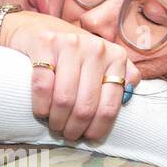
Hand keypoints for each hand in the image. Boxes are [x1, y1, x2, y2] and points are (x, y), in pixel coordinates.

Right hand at [0, 11, 139, 141]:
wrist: (37, 28)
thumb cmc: (72, 55)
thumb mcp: (102, 62)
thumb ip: (121, 77)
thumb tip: (130, 100)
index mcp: (116, 57)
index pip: (110, 106)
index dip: (98, 128)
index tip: (87, 138)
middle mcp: (96, 48)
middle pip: (86, 106)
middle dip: (74, 128)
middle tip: (67, 135)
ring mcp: (70, 43)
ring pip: (64, 99)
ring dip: (57, 121)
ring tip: (54, 126)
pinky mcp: (44, 43)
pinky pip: (43, 85)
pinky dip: (40, 106)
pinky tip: (41, 113)